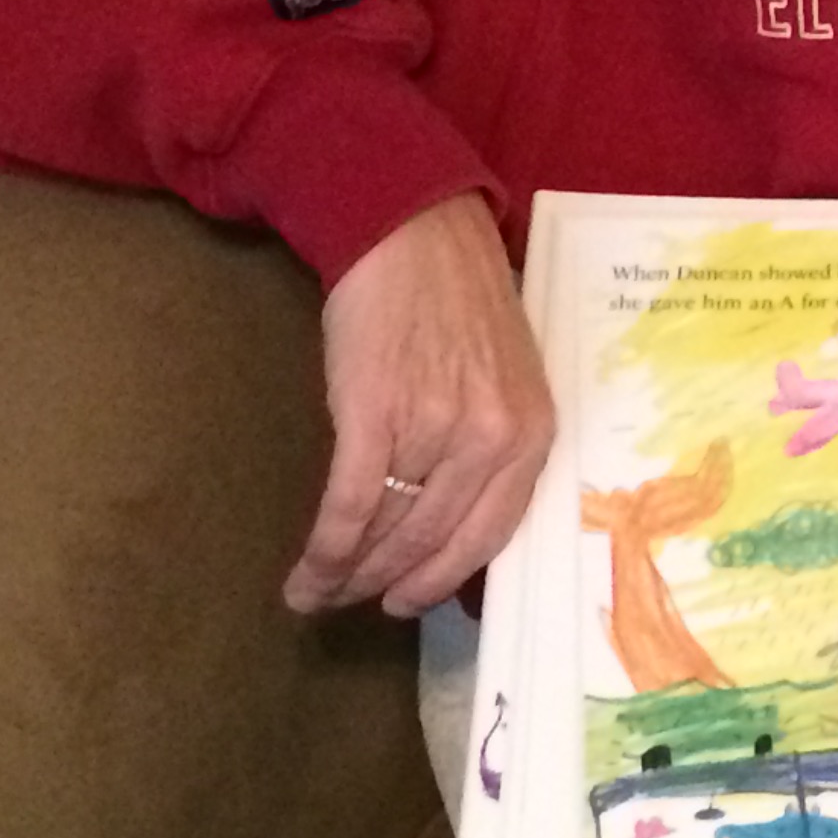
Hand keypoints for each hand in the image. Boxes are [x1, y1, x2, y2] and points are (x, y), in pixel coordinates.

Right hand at [287, 190, 554, 618]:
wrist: (413, 233)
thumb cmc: (457, 302)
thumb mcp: (506, 379)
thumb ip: (494, 443)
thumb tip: (455, 515)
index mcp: (532, 434)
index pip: (491, 534)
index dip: (446, 579)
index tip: (413, 601)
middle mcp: (492, 439)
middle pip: (436, 540)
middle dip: (392, 583)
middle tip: (360, 604)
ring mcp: (435, 429)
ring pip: (391, 529)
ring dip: (350, 573)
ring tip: (322, 594)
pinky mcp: (376, 414)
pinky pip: (352, 505)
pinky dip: (325, 550)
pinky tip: (305, 575)